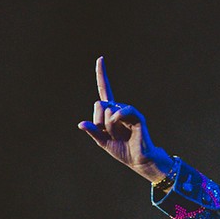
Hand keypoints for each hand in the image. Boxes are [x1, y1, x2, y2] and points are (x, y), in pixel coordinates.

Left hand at [77, 56, 173, 181]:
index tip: (101, 59)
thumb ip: (93, 131)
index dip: (102, 75)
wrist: (138, 160)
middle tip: (109, 134)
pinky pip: (122, 111)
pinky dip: (117, 119)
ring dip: (109, 127)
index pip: (105, 90)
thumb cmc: (122, 150)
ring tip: (119, 135)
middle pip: (99, 104)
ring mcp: (128, 111)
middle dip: (99, 121)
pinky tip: (119, 125)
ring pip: (108, 111)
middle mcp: (119, 108)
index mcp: (110, 112)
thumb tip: (81, 124)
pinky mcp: (137, 116)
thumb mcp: (102, 141)